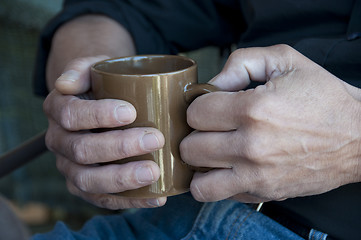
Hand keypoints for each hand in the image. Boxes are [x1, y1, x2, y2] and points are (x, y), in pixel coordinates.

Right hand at [44, 56, 165, 208]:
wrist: (103, 103)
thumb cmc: (103, 84)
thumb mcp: (94, 67)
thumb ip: (80, 68)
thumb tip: (65, 84)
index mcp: (58, 109)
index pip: (71, 114)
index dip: (98, 115)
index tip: (131, 112)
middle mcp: (59, 141)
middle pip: (82, 150)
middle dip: (120, 147)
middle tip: (155, 139)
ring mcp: (70, 167)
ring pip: (88, 180)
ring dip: (123, 178)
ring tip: (154, 172)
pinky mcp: (86, 185)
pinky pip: (103, 199)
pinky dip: (130, 200)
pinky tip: (156, 196)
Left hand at [180, 44, 360, 202]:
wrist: (359, 138)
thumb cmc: (323, 97)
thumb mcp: (285, 60)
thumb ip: (241, 62)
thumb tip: (212, 84)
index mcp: (254, 111)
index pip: (195, 113)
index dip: (200, 105)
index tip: (212, 105)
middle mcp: (251, 147)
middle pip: (190, 148)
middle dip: (196, 134)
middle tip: (212, 128)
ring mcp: (256, 176)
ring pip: (199, 182)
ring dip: (200, 166)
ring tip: (212, 152)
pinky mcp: (264, 194)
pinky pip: (220, 195)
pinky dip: (217, 182)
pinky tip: (228, 167)